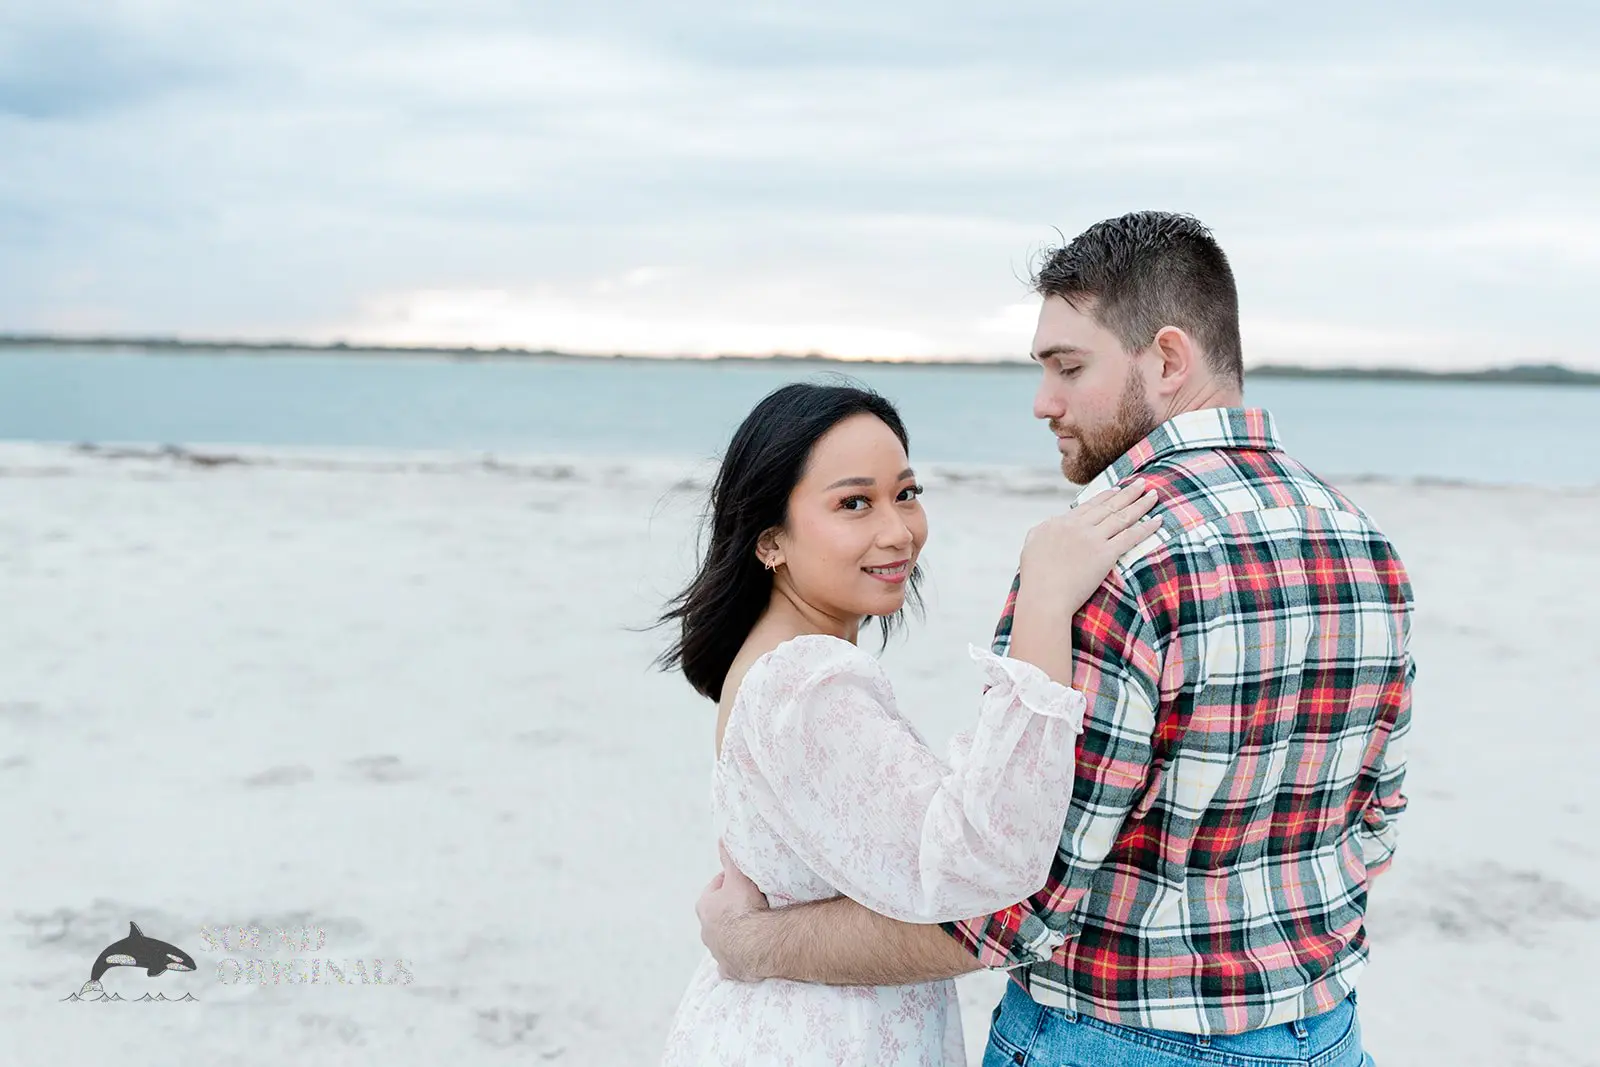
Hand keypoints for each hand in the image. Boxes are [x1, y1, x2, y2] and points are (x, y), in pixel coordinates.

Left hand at [695, 842, 770, 980]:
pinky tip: (746, 956)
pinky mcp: (727, 969)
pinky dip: (736, 959)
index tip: (744, 881)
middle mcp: (705, 930)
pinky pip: (729, 964)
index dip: (730, 882)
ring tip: (754, 927)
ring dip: (735, 933)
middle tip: (751, 903)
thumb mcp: (738, 877)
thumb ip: (729, 858)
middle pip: (718, 915)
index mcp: (704, 906)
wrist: (756, 944)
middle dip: (731, 909)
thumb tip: (722, 839)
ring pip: (723, 939)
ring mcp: (716, 951)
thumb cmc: (745, 908)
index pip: (716, 888)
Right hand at [1019, 479, 1160, 615]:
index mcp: (1059, 523)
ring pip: (1122, 516)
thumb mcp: (1031, 546)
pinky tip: (1158, 520)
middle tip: (1141, 483)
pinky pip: (1130, 537)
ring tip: (1153, 495)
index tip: (1118, 490)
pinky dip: (1146, 528)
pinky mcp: (1105, 555)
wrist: (1043, 597)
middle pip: (1108, 505)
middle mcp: (1077, 526)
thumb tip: (1052, 524)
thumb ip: (1042, 531)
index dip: (1106, 496)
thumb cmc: (1034, 579)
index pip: (1088, 505)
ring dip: (1140, 504)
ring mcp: (1092, 539)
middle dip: (1127, 493)